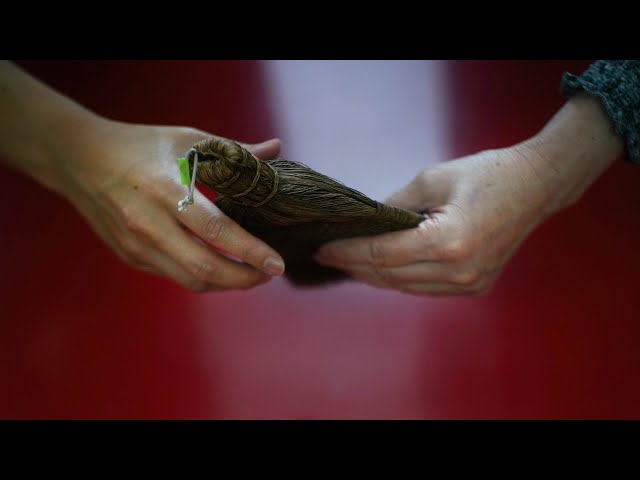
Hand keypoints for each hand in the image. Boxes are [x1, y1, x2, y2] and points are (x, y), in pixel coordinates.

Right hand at [53, 118, 285, 291]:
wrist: (80, 159)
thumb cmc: (140, 146)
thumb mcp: (187, 140)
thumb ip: (234, 150)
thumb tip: (276, 149)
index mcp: (165, 190)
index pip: (215, 230)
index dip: (250, 251)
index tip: (277, 263)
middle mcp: (148, 224)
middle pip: (204, 268)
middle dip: (244, 278)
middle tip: (270, 273)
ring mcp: (136, 245)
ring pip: (190, 280)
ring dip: (226, 283)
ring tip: (251, 273)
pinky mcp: (130, 257)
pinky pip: (174, 276)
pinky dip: (203, 277)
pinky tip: (221, 267)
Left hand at [315, 146, 556, 295]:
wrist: (535, 186)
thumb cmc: (487, 174)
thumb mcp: (432, 179)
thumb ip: (394, 206)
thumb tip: (366, 223)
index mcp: (446, 242)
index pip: (381, 254)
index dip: (348, 252)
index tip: (323, 248)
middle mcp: (457, 271)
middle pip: (389, 276)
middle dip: (355, 266)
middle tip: (328, 255)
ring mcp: (469, 284)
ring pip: (405, 287)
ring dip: (374, 276)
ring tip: (349, 261)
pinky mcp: (476, 287)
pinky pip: (425, 288)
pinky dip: (400, 279)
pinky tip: (382, 268)